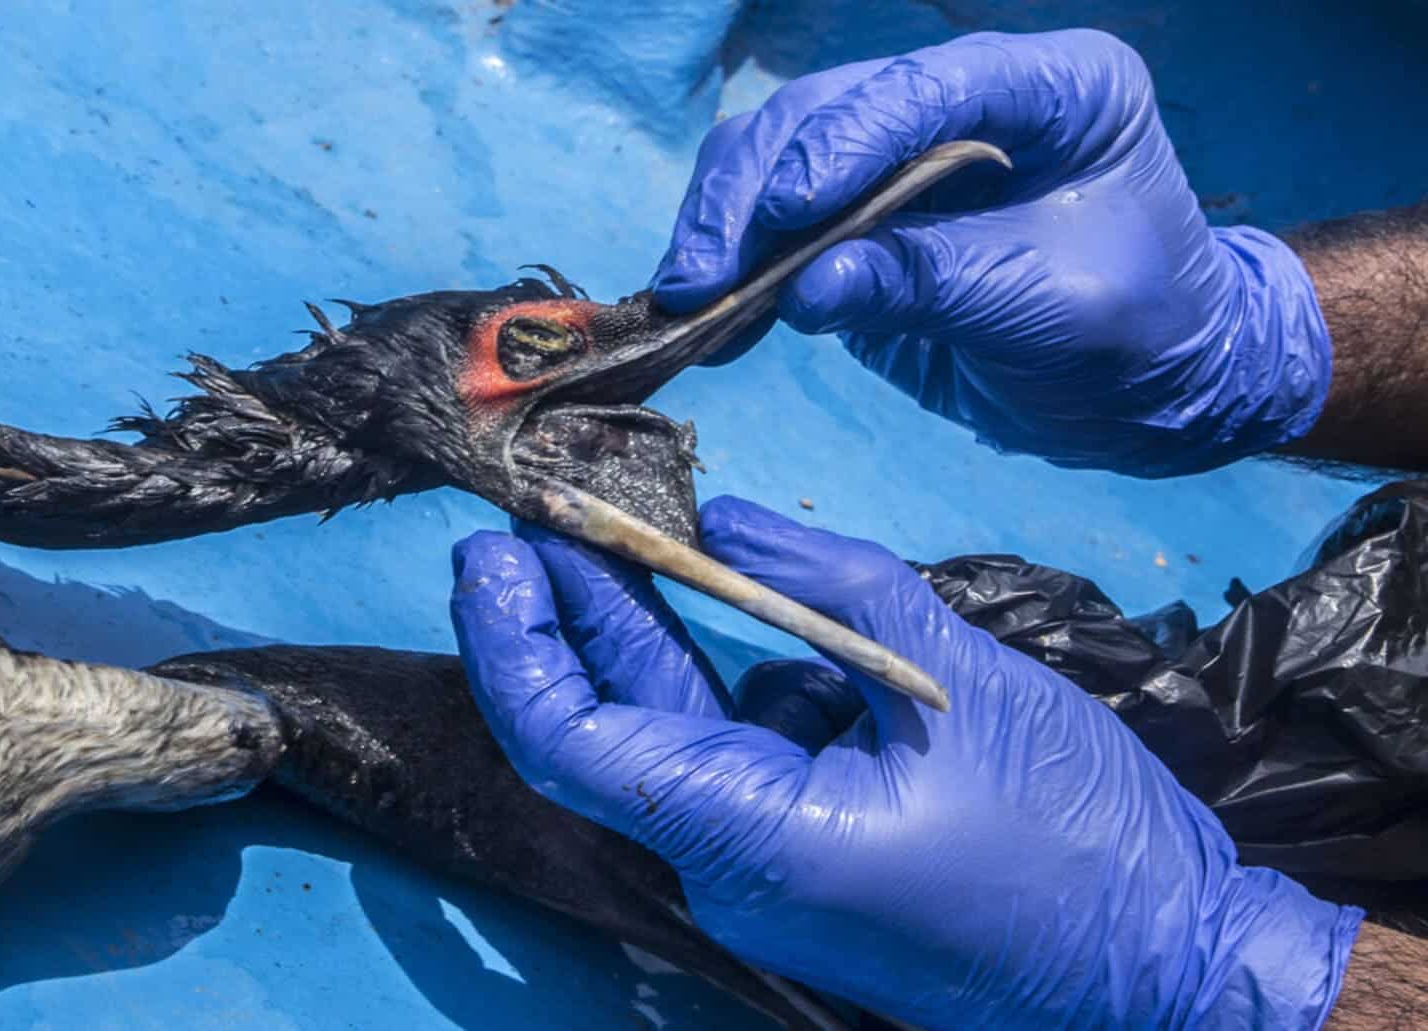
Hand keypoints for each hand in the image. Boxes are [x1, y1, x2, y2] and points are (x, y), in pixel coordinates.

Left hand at [449, 496, 1359, 1028]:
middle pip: (607, 724)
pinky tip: (735, 594)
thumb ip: (831, 588)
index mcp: (750, 834)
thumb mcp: (957, 683)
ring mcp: (767, 859)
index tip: (492, 553)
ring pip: (672, 728)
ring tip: (611, 527)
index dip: (515, 646)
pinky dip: (732, 668)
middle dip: (563, 616)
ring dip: (642, 629)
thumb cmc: (1077, 841)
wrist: (1167, 967)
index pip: (573, 739)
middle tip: (529, 517)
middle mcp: (732, 858)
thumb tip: (725, 524)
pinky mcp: (807, 847)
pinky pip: (742, 746)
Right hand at [652, 31, 1331, 477]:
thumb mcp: (1046, 309)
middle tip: (703, 272)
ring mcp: (899, 155)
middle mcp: (964, 101)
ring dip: (723, 222)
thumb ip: (929, 286)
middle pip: (825, 110)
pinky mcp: (855, 218)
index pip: (929, 87)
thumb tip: (806, 288)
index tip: (790, 209)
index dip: (849, 139)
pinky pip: (771, 220)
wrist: (1146, 392)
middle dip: (754, 190)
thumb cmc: (1135, 336)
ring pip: (777, 151)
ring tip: (691, 295)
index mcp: (1053, 87)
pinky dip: (733, 263)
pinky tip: (708, 313)